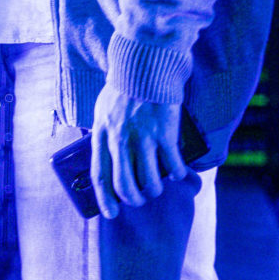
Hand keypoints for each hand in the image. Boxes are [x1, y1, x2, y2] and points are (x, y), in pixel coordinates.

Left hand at [89, 87, 185, 218]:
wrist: (145, 65)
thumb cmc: (123, 87)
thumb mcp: (102, 110)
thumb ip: (102, 133)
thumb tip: (102, 153)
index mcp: (102, 134)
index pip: (100, 176)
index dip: (105, 200)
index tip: (111, 213)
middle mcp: (120, 140)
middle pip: (124, 184)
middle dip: (133, 199)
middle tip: (140, 201)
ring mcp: (143, 138)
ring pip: (149, 181)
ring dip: (155, 190)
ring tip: (158, 189)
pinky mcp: (165, 133)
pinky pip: (172, 164)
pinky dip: (176, 173)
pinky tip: (178, 174)